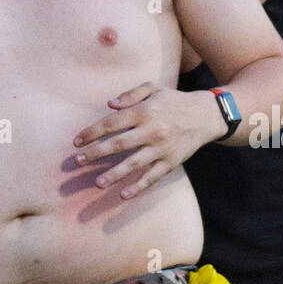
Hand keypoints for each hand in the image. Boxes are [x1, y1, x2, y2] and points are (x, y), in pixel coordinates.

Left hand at [72, 83, 223, 198]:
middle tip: (77, 162)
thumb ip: (131, 94)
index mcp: (145, 111)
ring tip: (97, 183)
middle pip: (118, 143)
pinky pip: (152, 177)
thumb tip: (110, 104)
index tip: (75, 142)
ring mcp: (162, 148)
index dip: (92, 132)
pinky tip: (123, 195)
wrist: (207, 115)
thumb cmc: (174, 101)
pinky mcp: (171, 162)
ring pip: (134, 163)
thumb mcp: (154, 88)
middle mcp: (152, 130)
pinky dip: (138, 186)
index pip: (112, 123)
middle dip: (96, 153)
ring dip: (114, 174)